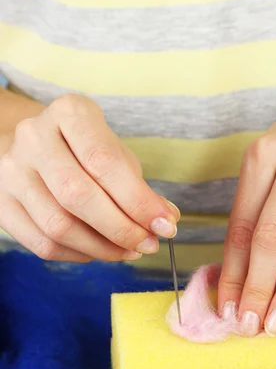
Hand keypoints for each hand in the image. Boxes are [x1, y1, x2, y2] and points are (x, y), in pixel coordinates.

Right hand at [0, 95, 178, 261]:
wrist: (34, 147)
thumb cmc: (83, 149)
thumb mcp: (114, 151)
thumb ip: (138, 185)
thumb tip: (166, 219)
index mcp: (69, 114)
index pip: (104, 161)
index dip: (138, 200)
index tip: (165, 225)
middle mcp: (33, 138)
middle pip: (78, 196)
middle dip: (121, 228)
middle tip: (148, 244)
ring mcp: (11, 172)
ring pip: (58, 226)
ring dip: (102, 248)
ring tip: (129, 251)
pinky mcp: (1, 204)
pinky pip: (42, 244)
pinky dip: (78, 254)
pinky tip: (99, 252)